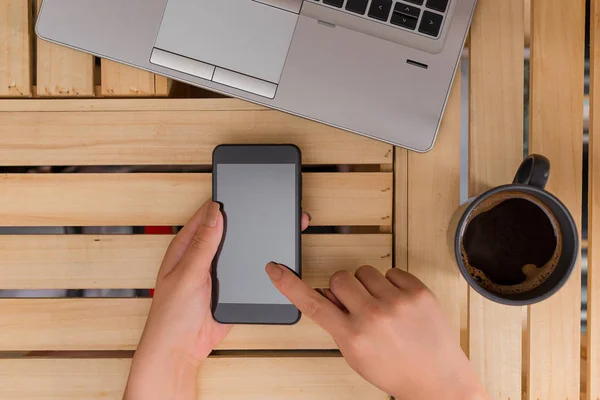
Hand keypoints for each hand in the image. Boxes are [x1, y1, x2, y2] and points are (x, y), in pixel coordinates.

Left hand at [125, 200, 309, 399]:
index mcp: (186, 246)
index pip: (208, 215)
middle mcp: (202, 256)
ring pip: (238, 249)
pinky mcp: (230, 287)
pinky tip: (269, 259)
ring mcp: (216, 271)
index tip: (245, 192)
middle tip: (268, 209)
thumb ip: (203, 244)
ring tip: (273, 229)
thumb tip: (215, 212)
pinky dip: (255, 264)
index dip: (225, 203)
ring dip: (251, 243)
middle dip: (245, 220)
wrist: (181, 350)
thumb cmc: (171, 315)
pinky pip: (245, 270)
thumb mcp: (187, 274)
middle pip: (227, 230)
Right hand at [266, 264, 488, 399]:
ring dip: (368, 285)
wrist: (438, 379)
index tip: (275, 268)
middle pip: (339, 277)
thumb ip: (337, 324)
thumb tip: (325, 294)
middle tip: (357, 305)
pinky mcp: (417, 291)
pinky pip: (391, 271)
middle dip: (344, 289)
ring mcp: (397, 302)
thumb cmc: (395, 370)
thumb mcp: (356, 355)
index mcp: (353, 337)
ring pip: (364, 271)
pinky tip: (399, 304)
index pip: (312, 304)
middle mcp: (373, 316)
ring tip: (383, 307)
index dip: (289, 285)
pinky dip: (392, 284)